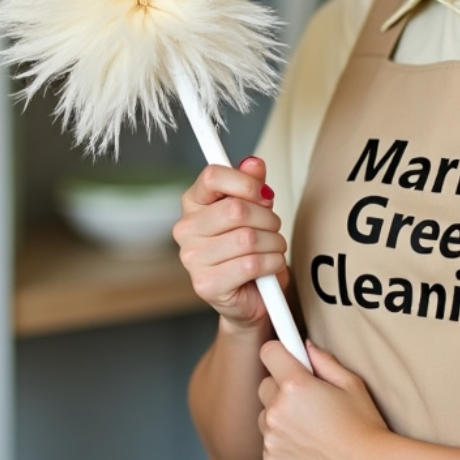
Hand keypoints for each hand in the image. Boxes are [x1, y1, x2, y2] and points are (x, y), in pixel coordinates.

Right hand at [175, 156, 288, 328]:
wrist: (250, 296)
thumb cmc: (250, 250)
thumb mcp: (254, 211)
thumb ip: (251, 185)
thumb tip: (253, 163)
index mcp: (193, 204)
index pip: (213, 176)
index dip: (245, 182)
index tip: (263, 194)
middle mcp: (185, 229)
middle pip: (236, 209)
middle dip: (267, 219)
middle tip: (273, 228)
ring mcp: (192, 258)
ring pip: (247, 238)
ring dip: (273, 243)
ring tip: (273, 249)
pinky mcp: (206, 284)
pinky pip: (251, 264)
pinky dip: (272, 264)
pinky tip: (270, 266)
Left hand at [258, 341, 391, 459]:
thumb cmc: (365, 429)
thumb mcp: (352, 385)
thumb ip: (324, 361)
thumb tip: (307, 348)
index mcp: (296, 386)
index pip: (269, 353)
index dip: (281, 353)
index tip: (288, 359)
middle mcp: (278, 411)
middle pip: (265, 385)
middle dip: (282, 388)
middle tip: (308, 400)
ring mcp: (272, 439)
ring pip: (266, 416)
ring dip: (280, 417)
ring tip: (311, 427)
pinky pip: (269, 442)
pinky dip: (282, 442)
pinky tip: (307, 445)